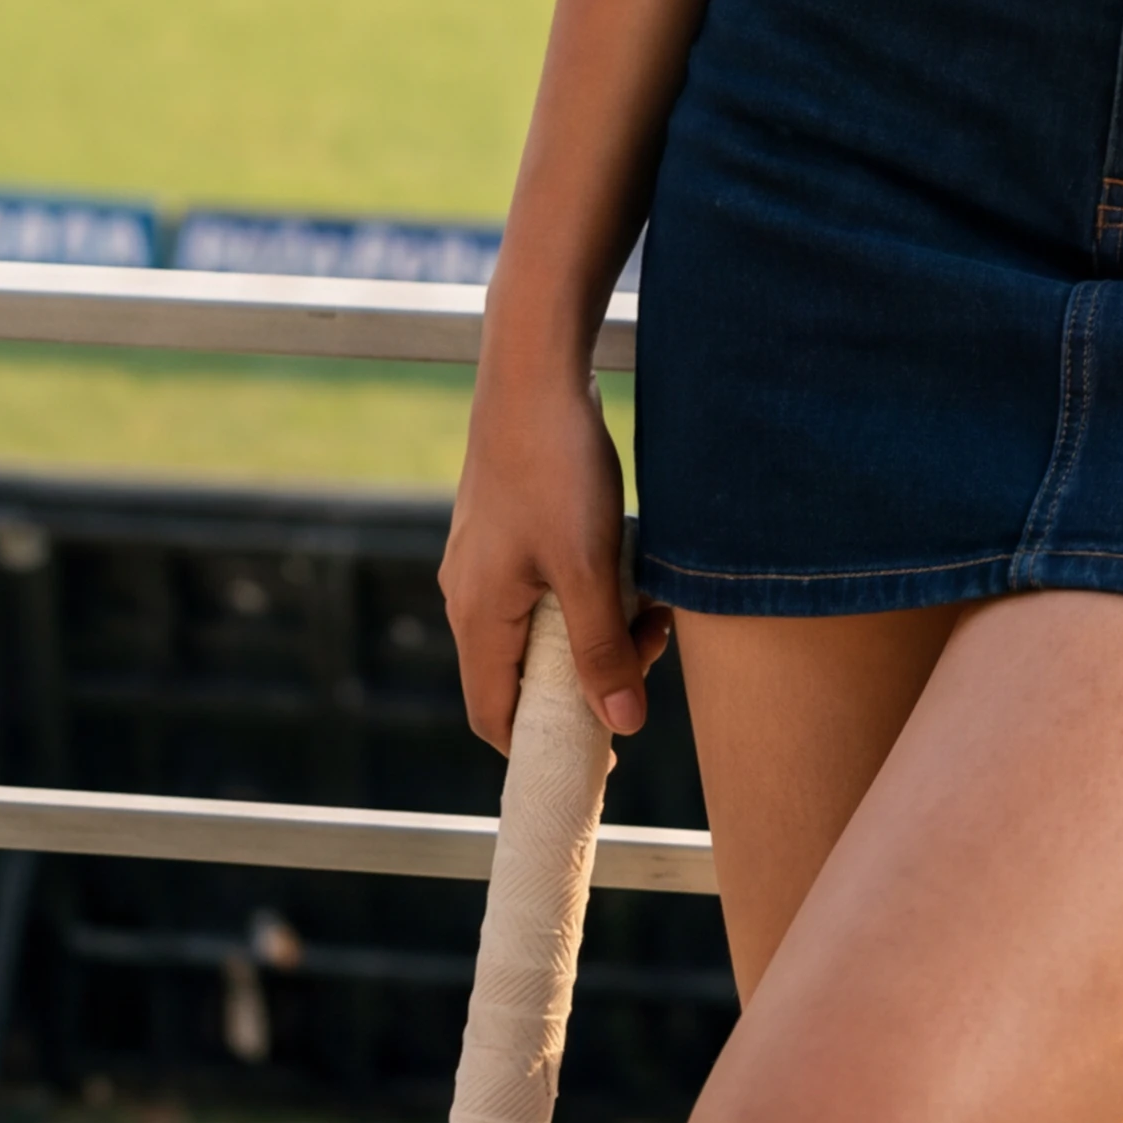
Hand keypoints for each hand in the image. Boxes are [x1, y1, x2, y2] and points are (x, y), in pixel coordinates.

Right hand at [441, 327, 668, 754]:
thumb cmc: (555, 464)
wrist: (534, 370)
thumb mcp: (588, 567)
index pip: (494, 716)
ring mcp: (487, 561)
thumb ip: (603, 649)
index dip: (543, 746)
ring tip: (653, 607)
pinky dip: (591, 594)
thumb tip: (624, 726)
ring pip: (544, 628)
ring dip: (601, 630)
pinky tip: (632, 570)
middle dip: (592, 676)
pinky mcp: (510, 531)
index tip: (604, 752)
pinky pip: (548, 589)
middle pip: (525, 674)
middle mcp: (469, 595)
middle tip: (651, 649)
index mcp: (477, 615)